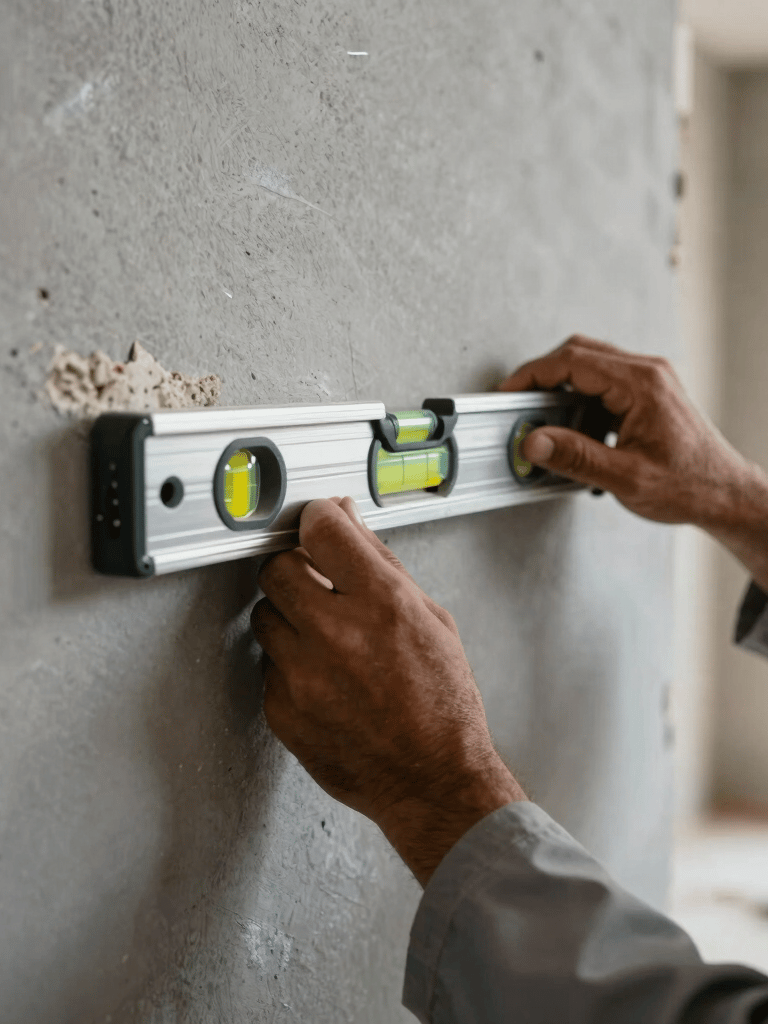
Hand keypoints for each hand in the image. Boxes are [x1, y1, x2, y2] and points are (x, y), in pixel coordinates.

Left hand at [251, 496, 524, 886]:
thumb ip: (383, 564)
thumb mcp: (432, 620)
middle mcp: (339, 635)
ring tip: (326, 640)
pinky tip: (324, 678)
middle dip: (295, 570)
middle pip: (277, 568)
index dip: (318, 520)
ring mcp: (304, 676)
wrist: (432, 780)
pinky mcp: (282, 709)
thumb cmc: (441, 705)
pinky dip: (289, 665)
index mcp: (382, 604)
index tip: (317, 525)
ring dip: (289, 618)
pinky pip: (267, 665)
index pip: (322, 530)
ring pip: (264, 615)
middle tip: (316, 586)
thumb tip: (349, 522)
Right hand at [497, 334, 754, 529]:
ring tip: (544, 422)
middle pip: (578, 355)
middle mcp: (647, 373)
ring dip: (561, 390)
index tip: (509, 391)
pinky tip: (574, 431)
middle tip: (518, 403)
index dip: (532, 374)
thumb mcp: (625, 477)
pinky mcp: (647, 395)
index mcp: (641, 384)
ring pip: (589, 367)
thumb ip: (575, 457)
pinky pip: (603, 384)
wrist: (725, 494)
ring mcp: (649, 381)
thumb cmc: (690, 485)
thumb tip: (534, 443)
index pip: (572, 362)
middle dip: (542, 378)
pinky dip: (579, 401)